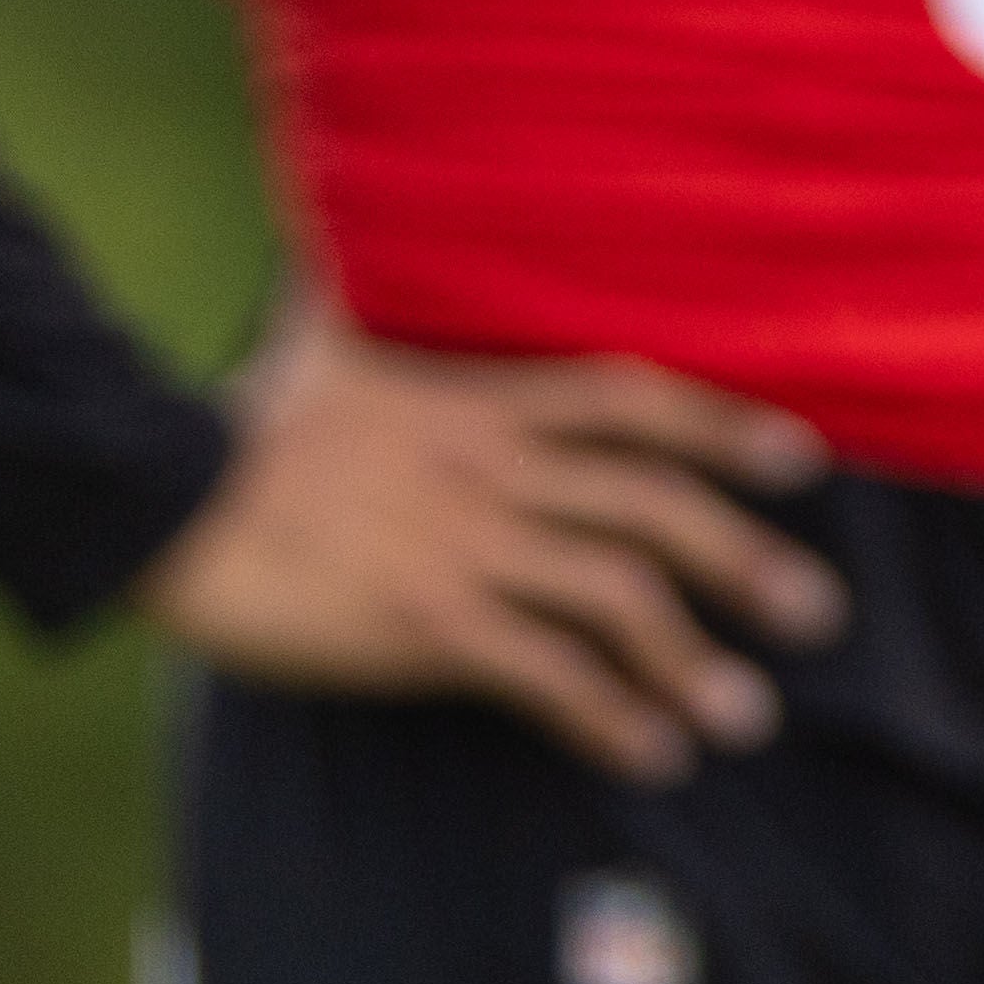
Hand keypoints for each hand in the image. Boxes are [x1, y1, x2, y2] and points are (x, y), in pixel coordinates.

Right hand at [139, 313, 844, 783]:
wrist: (166, 495)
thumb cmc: (241, 423)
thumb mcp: (316, 335)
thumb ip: (349, 289)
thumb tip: (325, 227)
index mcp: (482, 406)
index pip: (631, 403)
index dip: (722, 427)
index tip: (801, 460)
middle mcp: (497, 473)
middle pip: (653, 506)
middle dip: (745, 557)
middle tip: (816, 613)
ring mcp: (467, 548)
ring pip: (618, 597)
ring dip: (693, 660)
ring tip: (747, 716)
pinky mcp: (426, 623)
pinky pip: (544, 673)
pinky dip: (607, 717)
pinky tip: (650, 755)